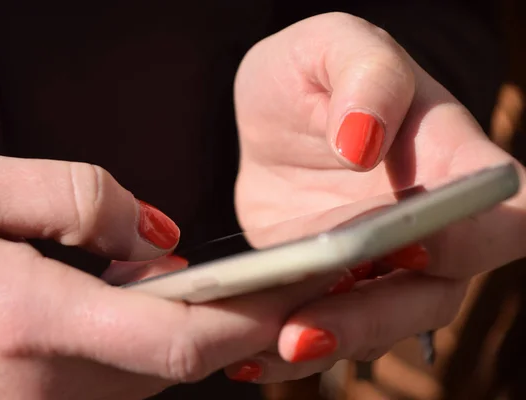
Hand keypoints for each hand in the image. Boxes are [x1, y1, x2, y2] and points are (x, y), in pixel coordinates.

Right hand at [0, 152, 342, 398]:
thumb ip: (76, 201)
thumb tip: (155, 235)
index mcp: (32, 324)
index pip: (181, 341)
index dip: (252, 316)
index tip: (301, 285)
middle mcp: (43, 386)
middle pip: (180, 364)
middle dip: (239, 321)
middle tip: (280, 273)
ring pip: (154, 374)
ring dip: (196, 329)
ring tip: (223, 279)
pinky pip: (121, 378)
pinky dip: (153, 342)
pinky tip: (148, 300)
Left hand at [230, 12, 525, 382]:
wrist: (277, 115)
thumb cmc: (313, 74)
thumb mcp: (332, 46)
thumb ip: (365, 76)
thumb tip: (364, 142)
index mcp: (448, 159)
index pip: (503, 211)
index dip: (472, 240)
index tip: (406, 246)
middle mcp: (426, 223)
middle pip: (432, 292)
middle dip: (371, 318)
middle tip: (301, 332)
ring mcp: (380, 261)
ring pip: (377, 323)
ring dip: (327, 343)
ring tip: (264, 349)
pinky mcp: (333, 283)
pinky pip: (324, 325)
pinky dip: (288, 347)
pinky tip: (246, 353)